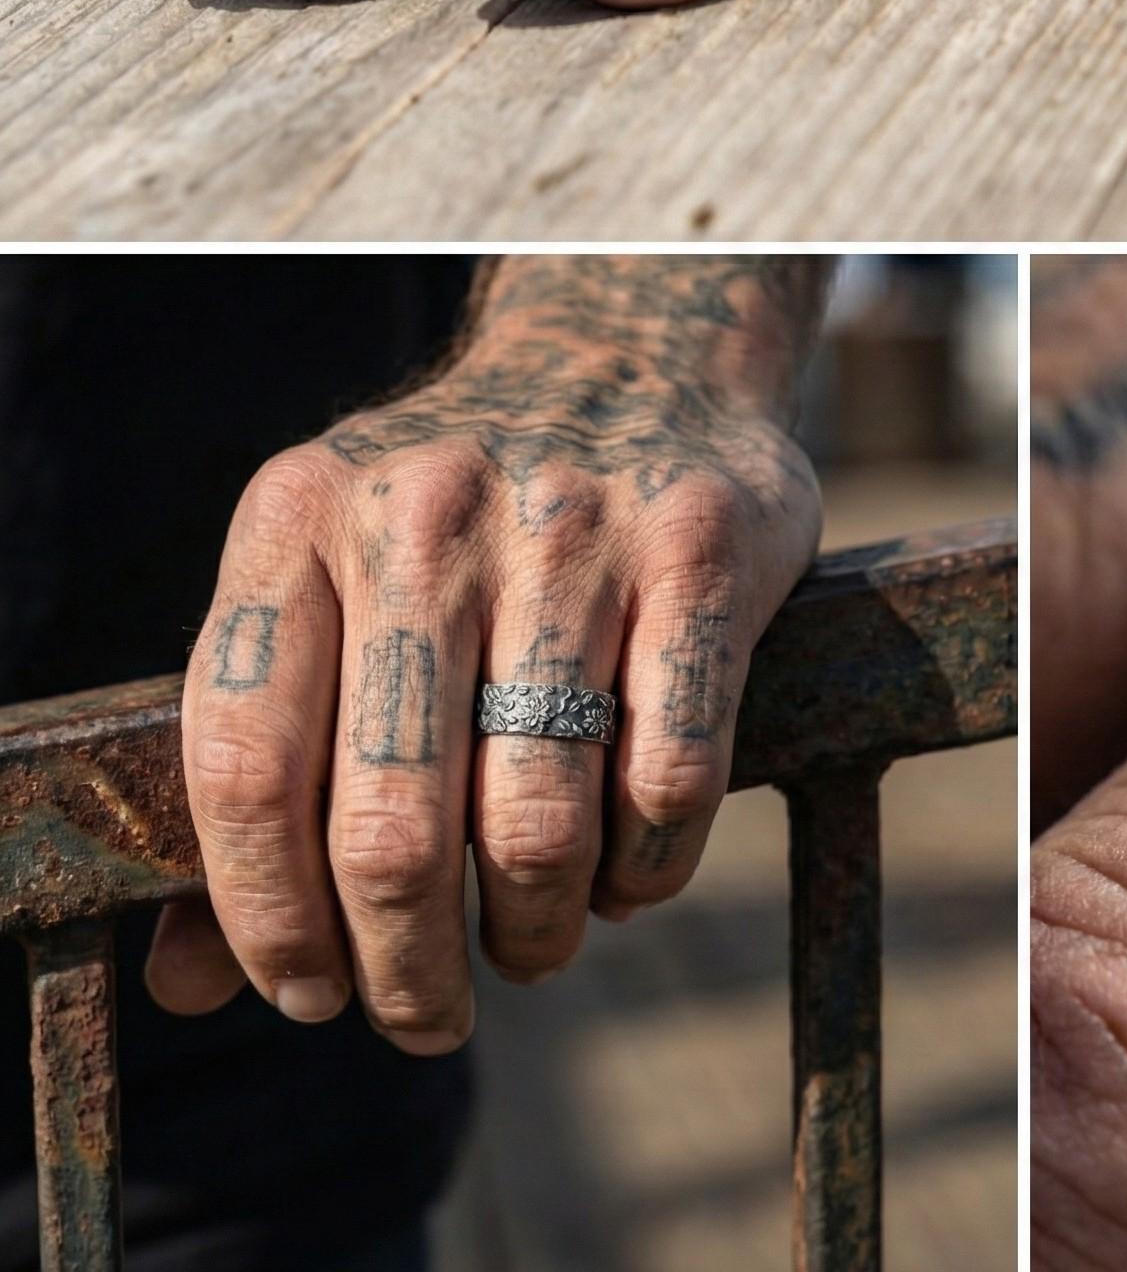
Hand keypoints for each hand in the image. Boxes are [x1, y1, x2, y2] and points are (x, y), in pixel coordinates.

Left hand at [148, 257, 823, 1051]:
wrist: (633, 349)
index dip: (267, 921)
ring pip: (539, 817)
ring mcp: (574, 525)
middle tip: (427, 1017)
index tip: (309, 995)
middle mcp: (427, 511)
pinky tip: (625, 877)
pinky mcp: (702, 547)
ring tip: (535, 946)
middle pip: (392, 823)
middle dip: (408, 967)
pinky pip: (671, 774)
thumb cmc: (458, 511)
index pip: (244, 767)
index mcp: (298, 516)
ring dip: (535, 930)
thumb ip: (263, 767)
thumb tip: (184, 987)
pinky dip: (646, 868)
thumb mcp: (329, 585)